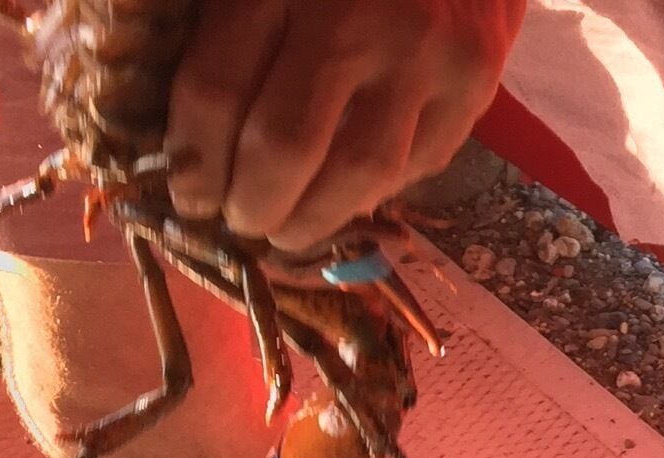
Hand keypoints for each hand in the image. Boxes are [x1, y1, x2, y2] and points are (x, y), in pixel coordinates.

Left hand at [165, 0, 523, 250]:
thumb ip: (232, 29)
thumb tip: (197, 141)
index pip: (217, 89)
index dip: (196, 161)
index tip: (191, 195)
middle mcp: (352, 20)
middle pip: (286, 144)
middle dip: (253, 204)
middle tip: (241, 222)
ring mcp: (421, 56)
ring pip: (360, 172)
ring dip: (316, 219)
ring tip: (290, 230)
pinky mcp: (473, 84)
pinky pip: (418, 163)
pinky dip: (377, 191)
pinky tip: (349, 193)